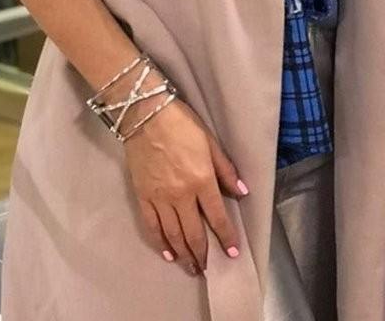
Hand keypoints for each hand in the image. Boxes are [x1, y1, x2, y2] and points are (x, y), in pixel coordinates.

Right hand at [123, 94, 247, 276]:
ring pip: (173, 235)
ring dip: (183, 254)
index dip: (225, 236)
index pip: (216, 216)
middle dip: (203, 253)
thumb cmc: (183, 125)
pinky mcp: (143, 197)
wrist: (146, 116)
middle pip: (193, 232)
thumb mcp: (211, 143)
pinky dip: (160, 243)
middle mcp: (181, 195)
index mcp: (201, 180)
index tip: (232, 252)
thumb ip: (226, 170)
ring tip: (191, 267)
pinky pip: (152, 226)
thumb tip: (242, 192)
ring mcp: (160, 198)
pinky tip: (168, 252)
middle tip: (208, 269)